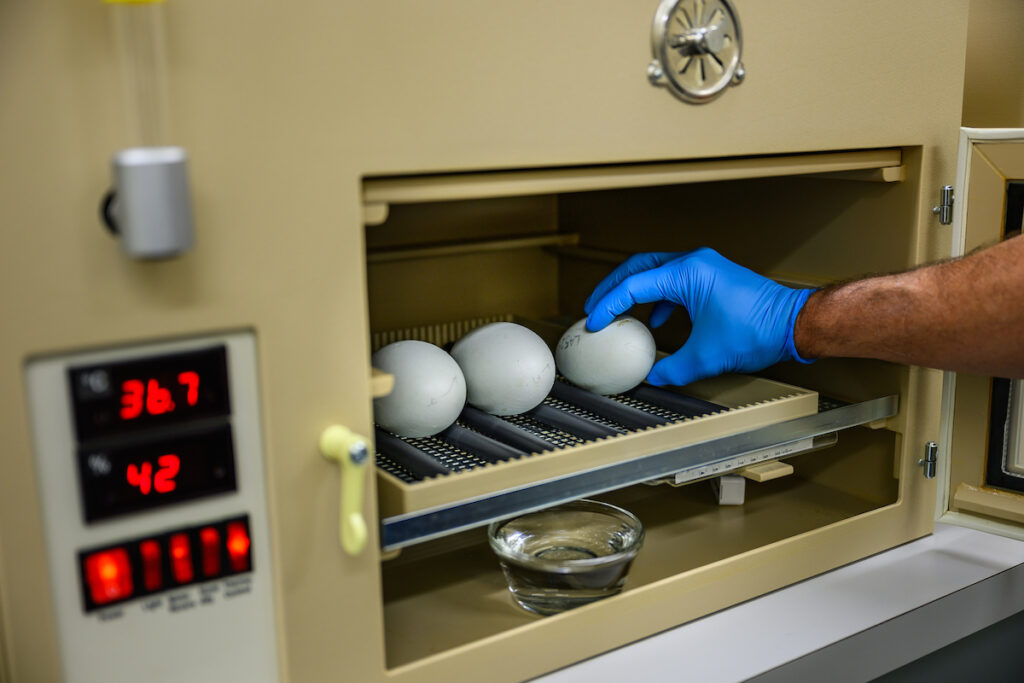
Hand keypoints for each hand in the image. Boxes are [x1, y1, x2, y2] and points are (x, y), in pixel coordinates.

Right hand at [583, 248, 813, 385]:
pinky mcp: (711, 277)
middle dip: (612, 287)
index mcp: (687, 272)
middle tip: (593, 307)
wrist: (794, 323)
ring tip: (616, 312)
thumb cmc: (758, 330)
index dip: (608, 305)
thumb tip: (653, 377)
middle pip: (637, 267)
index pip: (634, 285)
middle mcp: (694, 262)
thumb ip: (672, 368)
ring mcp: (704, 267)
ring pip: (654, 271)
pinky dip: (657, 297)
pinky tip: (655, 320)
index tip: (595, 322)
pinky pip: (673, 281)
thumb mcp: (707, 356)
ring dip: (633, 291)